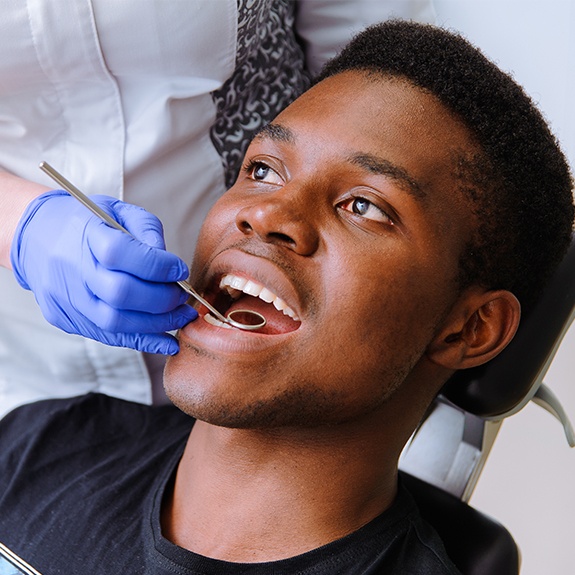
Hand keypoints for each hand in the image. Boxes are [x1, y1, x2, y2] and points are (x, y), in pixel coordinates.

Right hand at [10, 190, 197, 354]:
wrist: (34, 237)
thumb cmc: (86, 222)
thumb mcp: (117, 211)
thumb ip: (147, 231)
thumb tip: (171, 266)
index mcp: (83, 233)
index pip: (121, 253)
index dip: (158, 266)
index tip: (180, 270)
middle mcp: (70, 268)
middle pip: (120, 294)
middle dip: (162, 300)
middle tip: (182, 297)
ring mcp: (65, 297)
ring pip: (115, 323)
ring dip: (157, 325)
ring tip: (181, 317)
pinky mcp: (64, 318)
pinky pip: (108, 337)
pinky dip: (142, 341)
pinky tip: (166, 341)